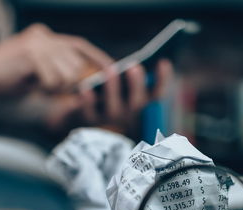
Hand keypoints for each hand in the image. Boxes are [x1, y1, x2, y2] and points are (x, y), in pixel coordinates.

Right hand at [0, 24, 112, 99]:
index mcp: (43, 37)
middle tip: (45, 88)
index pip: (78, 45)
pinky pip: (53, 80)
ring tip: (35, 86)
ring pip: (67, 73)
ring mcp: (37, 43)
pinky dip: (44, 89)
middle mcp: (42, 35)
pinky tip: (28, 84)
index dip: (96, 58)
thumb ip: (56, 74)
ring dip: (54, 87)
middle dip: (67, 83)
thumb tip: (81, 84)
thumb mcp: (34, 74)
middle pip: (75, 63)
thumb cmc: (1, 80)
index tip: (111, 69)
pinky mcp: (31, 53)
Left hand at [45, 59, 174, 136]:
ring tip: (110, 69)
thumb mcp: (119, 77)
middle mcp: (128, 113)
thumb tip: (136, 57)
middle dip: (136, 84)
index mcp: (139, 100)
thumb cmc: (105, 86)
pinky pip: (90, 113)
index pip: (157, 93)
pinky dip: (88, 101)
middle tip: (134, 65)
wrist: (79, 107)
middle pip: (137, 102)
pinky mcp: (90, 120)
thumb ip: (129, 69)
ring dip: (113, 89)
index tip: (163, 61)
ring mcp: (110, 118)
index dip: (162, 79)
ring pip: (114, 108)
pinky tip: (85, 88)